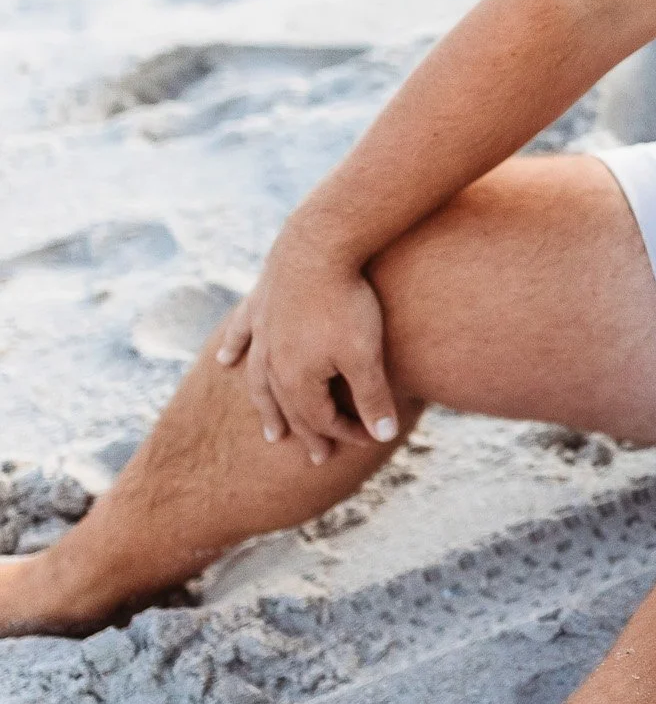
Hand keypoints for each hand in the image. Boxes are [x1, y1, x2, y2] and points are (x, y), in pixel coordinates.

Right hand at [213, 231, 399, 466]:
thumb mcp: (365, 356)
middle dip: (306, 433)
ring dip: (266, 407)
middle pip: (289, 407)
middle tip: (316, 456)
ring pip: (259, 381)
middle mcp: (270, 362)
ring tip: (271, 429)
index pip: (321, 419)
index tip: (369, 439)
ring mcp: (262, 334)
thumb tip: (383, 437)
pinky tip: (225, 360)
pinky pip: (242, 335)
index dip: (347, 432)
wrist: (318, 247)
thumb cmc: (345, 303)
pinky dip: (234, 349)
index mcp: (295, 380)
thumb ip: (373, 398)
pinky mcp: (260, 305)